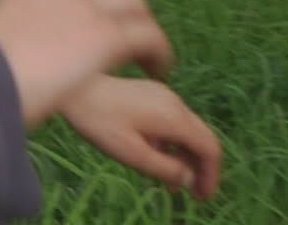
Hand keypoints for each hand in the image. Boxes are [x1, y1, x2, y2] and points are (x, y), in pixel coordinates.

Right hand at [0, 0, 175, 127]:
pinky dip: (158, 52)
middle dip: (116, 11)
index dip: (81, 10)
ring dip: (140, 27)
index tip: (83, 31)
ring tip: (147, 55)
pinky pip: (148, 36)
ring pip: (131, 6)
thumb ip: (9, 31)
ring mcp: (84, 5)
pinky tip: (159, 69)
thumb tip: (14, 47)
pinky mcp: (106, 32)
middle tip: (123, 37)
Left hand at [59, 75, 221, 201]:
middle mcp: (175, 103)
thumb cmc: (101, 123)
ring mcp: (163, 96)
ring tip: (173, 185)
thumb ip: (165, 168)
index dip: (211, 175)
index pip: (210, 148)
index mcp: (175, 117)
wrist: (75, 89)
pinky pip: (172, 122)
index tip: (202, 198)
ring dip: (186, 157)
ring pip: (188, 130)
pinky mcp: (150, 95)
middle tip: (193, 194)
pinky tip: (158, 159)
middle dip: (202, 168)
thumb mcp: (132, 153)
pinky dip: (173, 144)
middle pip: (202, 138)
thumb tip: (190, 180)